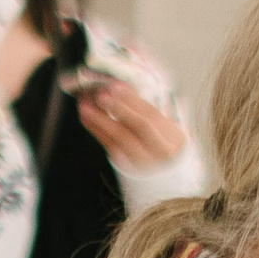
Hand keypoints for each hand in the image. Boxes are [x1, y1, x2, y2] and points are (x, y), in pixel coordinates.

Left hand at [75, 77, 189, 171]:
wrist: (165, 174)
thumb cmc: (163, 143)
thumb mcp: (166, 127)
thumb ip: (148, 108)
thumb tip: (124, 83)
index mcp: (173, 136)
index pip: (153, 115)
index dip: (134, 100)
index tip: (118, 86)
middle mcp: (160, 149)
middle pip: (140, 126)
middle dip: (120, 108)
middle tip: (102, 94)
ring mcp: (143, 159)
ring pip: (121, 137)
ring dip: (101, 118)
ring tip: (85, 104)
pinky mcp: (126, 165)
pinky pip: (109, 145)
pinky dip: (96, 129)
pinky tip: (86, 117)